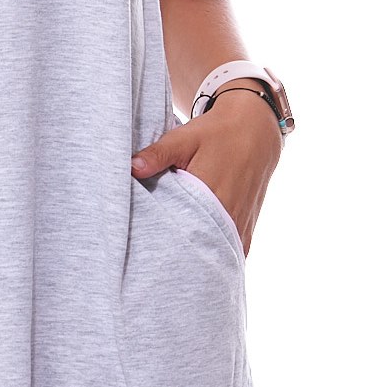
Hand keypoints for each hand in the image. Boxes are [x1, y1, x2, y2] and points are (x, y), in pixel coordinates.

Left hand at [131, 88, 283, 256]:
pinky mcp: (248, 227)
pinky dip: (216, 253)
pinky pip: (232, 251)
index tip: (147, 242)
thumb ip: (158, 155)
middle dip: (179, 251)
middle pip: (199, 245)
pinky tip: (200, 252)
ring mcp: (241, 224)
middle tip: (157, 254)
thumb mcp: (184, 139)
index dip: (164, 237)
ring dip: (199, 253)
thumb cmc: (216, 133)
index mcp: (211, 194)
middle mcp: (229, 214)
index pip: (183, 229)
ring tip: (177, 256)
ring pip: (217, 251)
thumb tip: (131, 169)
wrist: (255, 131)